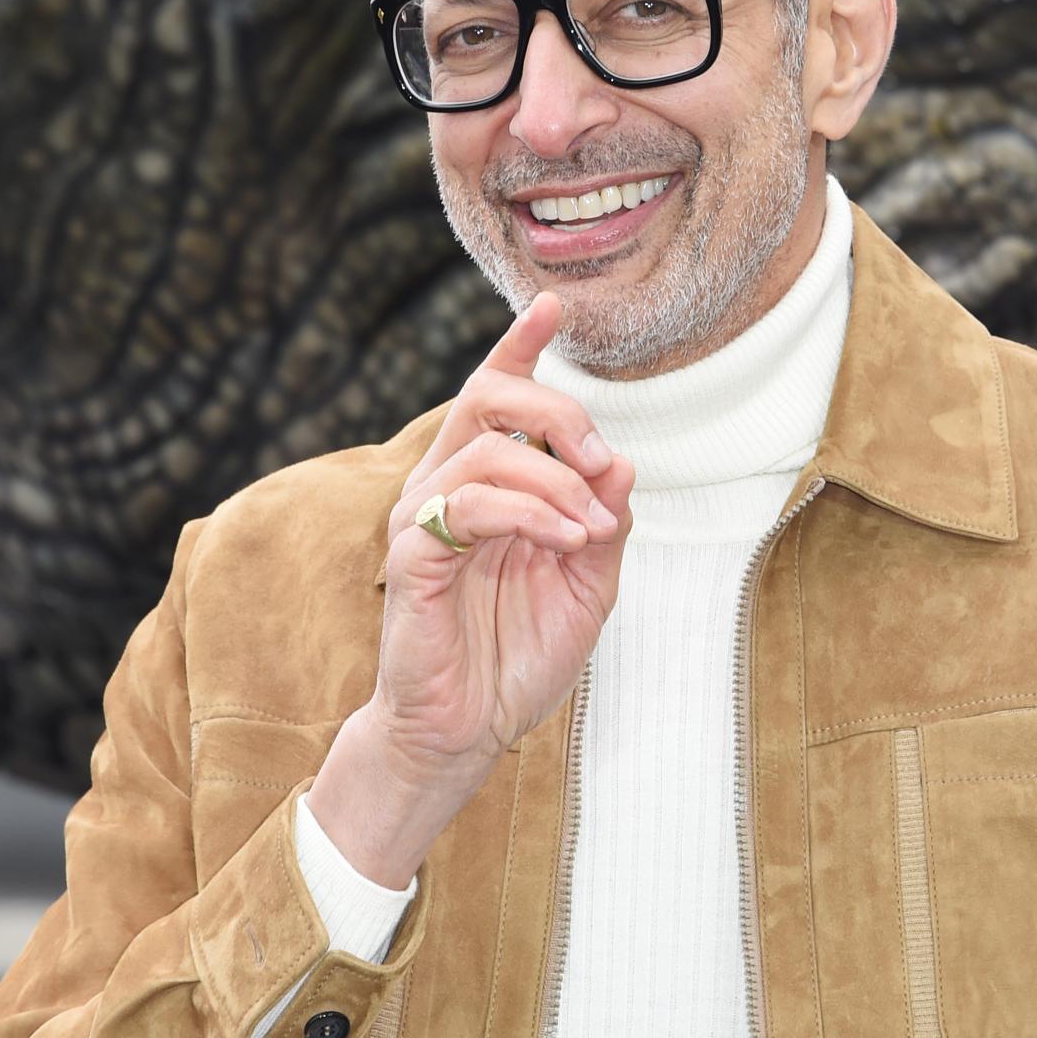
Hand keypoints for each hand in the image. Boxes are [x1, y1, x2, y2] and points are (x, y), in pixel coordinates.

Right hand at [365, 289, 633, 790]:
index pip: (496, 395)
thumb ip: (605, 522)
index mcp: (487, 484)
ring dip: (556, 479)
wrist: (464, 731)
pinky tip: (568, 541)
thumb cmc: (516, 658)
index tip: (553, 306)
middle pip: (489, 396)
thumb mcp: (587, 586)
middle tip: (600, 459)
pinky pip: (472, 503)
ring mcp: (424, 517)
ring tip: (591, 529)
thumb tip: (623, 462)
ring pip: (488, 448)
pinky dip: (532, 513)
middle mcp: (448, 486)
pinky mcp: (412, 555)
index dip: (520, 345)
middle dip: (557, 410)